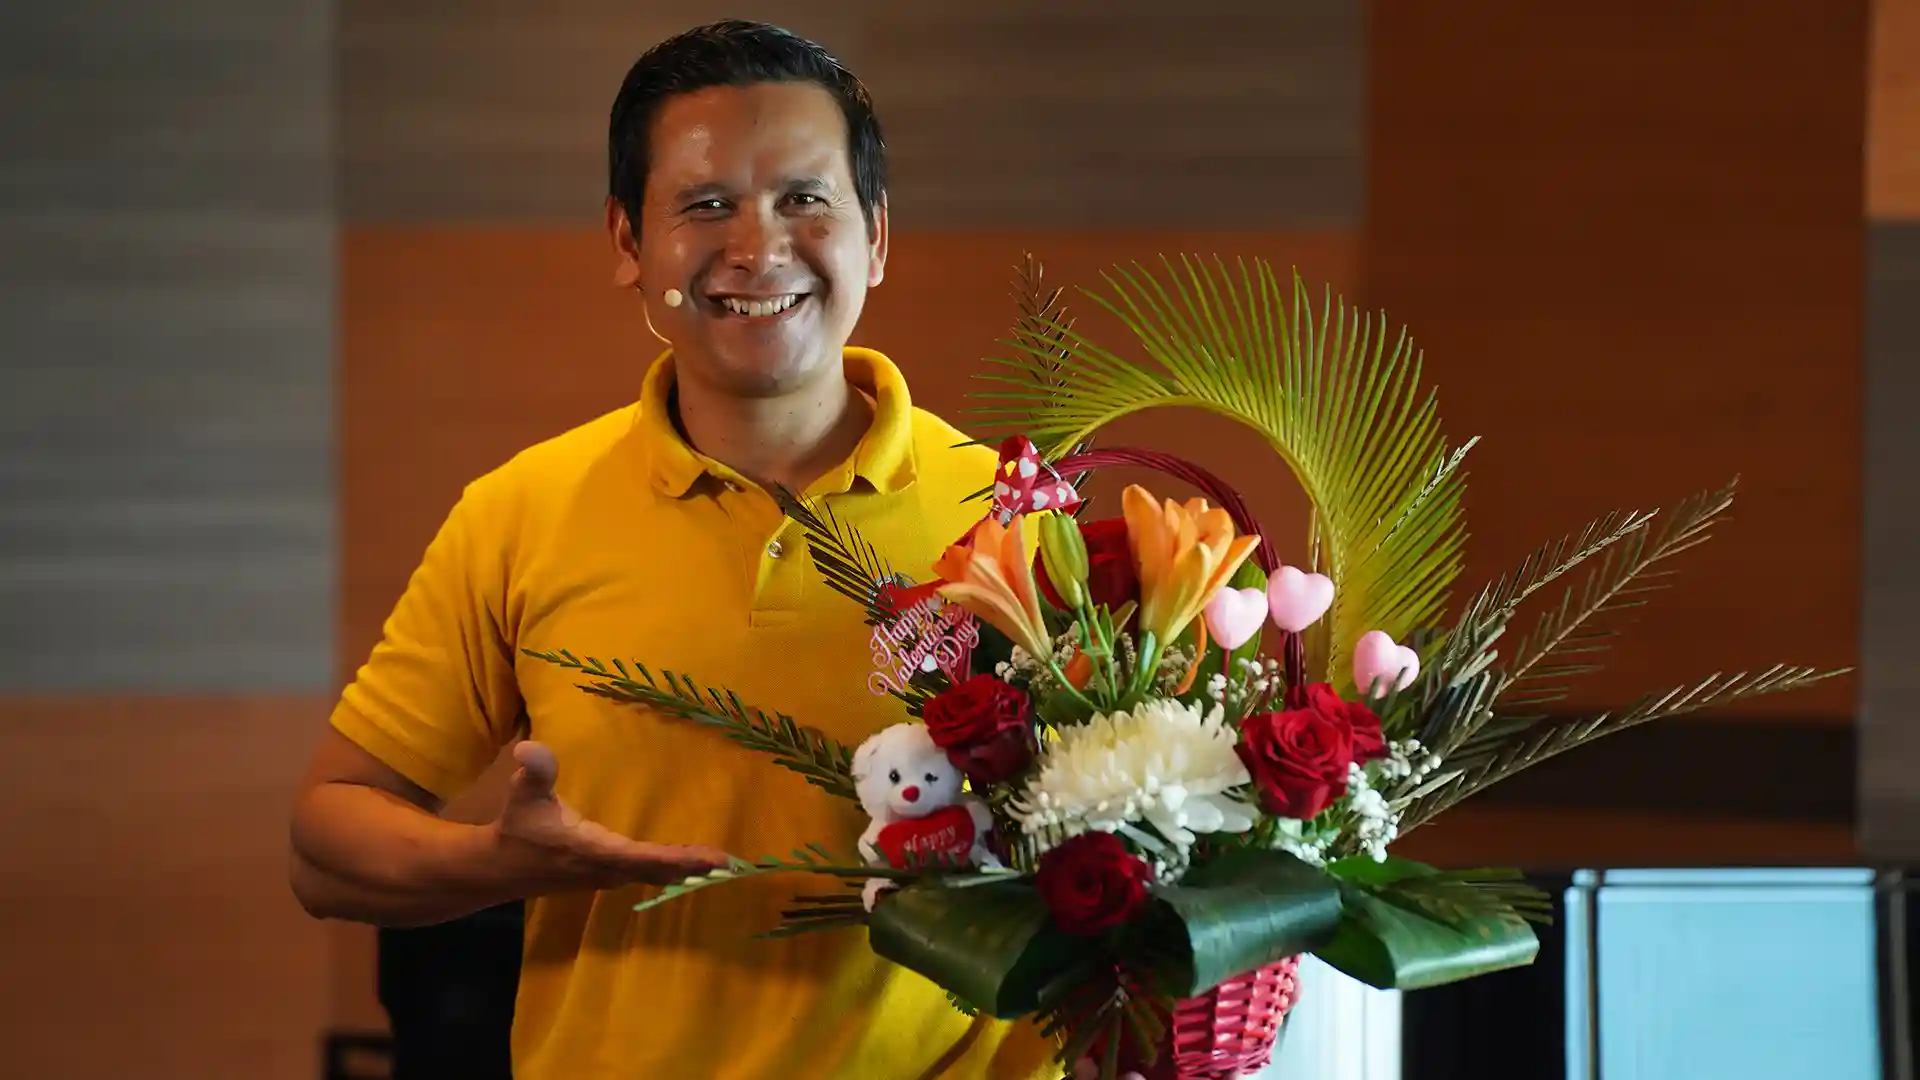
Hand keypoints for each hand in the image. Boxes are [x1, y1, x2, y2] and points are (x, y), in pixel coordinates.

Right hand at [490, 741, 731, 890]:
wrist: (498, 869)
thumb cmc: (517, 826)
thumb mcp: (522, 794)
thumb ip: (535, 771)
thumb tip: (530, 746)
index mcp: (592, 850)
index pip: (642, 857)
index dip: (678, 859)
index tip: (712, 859)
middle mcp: (605, 869)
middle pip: (657, 871)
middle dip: (691, 866)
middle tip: (729, 863)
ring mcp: (607, 876)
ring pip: (654, 875)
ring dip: (684, 869)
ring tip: (719, 864)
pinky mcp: (607, 875)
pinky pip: (647, 873)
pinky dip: (671, 869)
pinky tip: (692, 865)